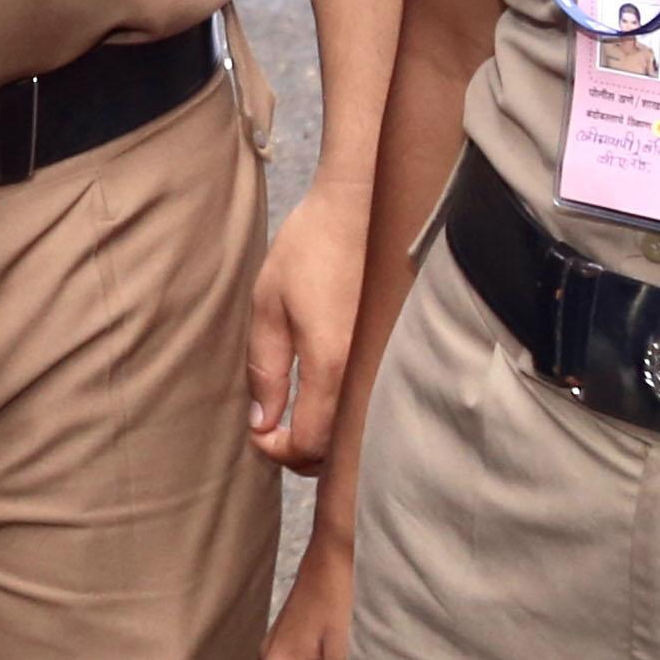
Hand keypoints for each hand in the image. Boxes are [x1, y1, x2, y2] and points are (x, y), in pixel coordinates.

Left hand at [246, 188, 362, 470]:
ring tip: (298, 416)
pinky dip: (351, 417)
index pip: (310, 444)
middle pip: (339, 450)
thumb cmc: (311, 247)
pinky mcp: (399, 353)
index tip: (259, 433)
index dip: (279, 451)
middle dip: (302, 453)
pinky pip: (376, 405)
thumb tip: (262, 423)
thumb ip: (264, 369)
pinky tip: (329, 399)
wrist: (366, 206)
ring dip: (328, 439)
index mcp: (330, 363)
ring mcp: (388, 365)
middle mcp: (366, 372)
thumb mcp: (268, 305)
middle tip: (274, 429)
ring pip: (361, 433)